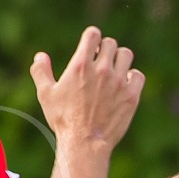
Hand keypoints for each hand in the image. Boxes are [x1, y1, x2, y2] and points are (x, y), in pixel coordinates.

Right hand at [31, 26, 143, 148]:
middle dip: (104, 49)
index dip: (91, 37)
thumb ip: (41, 71)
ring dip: (119, 59)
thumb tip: (40, 56)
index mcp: (81, 65)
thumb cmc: (63, 120)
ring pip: (126, 55)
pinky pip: (138, 75)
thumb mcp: (46, 95)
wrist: (84, 143)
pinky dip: (132, 77)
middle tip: (100, 61)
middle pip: (110, 43)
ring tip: (113, 71)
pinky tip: (124, 84)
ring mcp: (118, 82)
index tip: (91, 46)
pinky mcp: (131, 95)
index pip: (93, 34)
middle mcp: (102, 70)